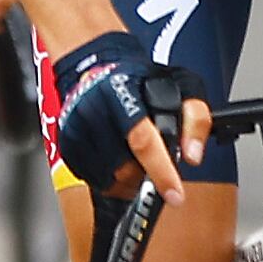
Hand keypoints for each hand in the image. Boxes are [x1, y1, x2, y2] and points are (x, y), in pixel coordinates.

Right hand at [49, 27, 206, 196]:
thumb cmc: (138, 78)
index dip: (161, 172)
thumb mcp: (181, 85)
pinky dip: (112, 180)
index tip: (175, 195)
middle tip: (156, 162)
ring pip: (109, 179)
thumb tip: (192, 155)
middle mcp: (93, 111)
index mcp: (121, 93)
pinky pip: (94, 180)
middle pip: (125, 168)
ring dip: (130, 180)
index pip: (143, 141)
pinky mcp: (67, 145)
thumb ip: (195, 118)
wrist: (93, 66)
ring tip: (138, 160)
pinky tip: (120, 161)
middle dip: (146, 175)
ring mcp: (76, 130)